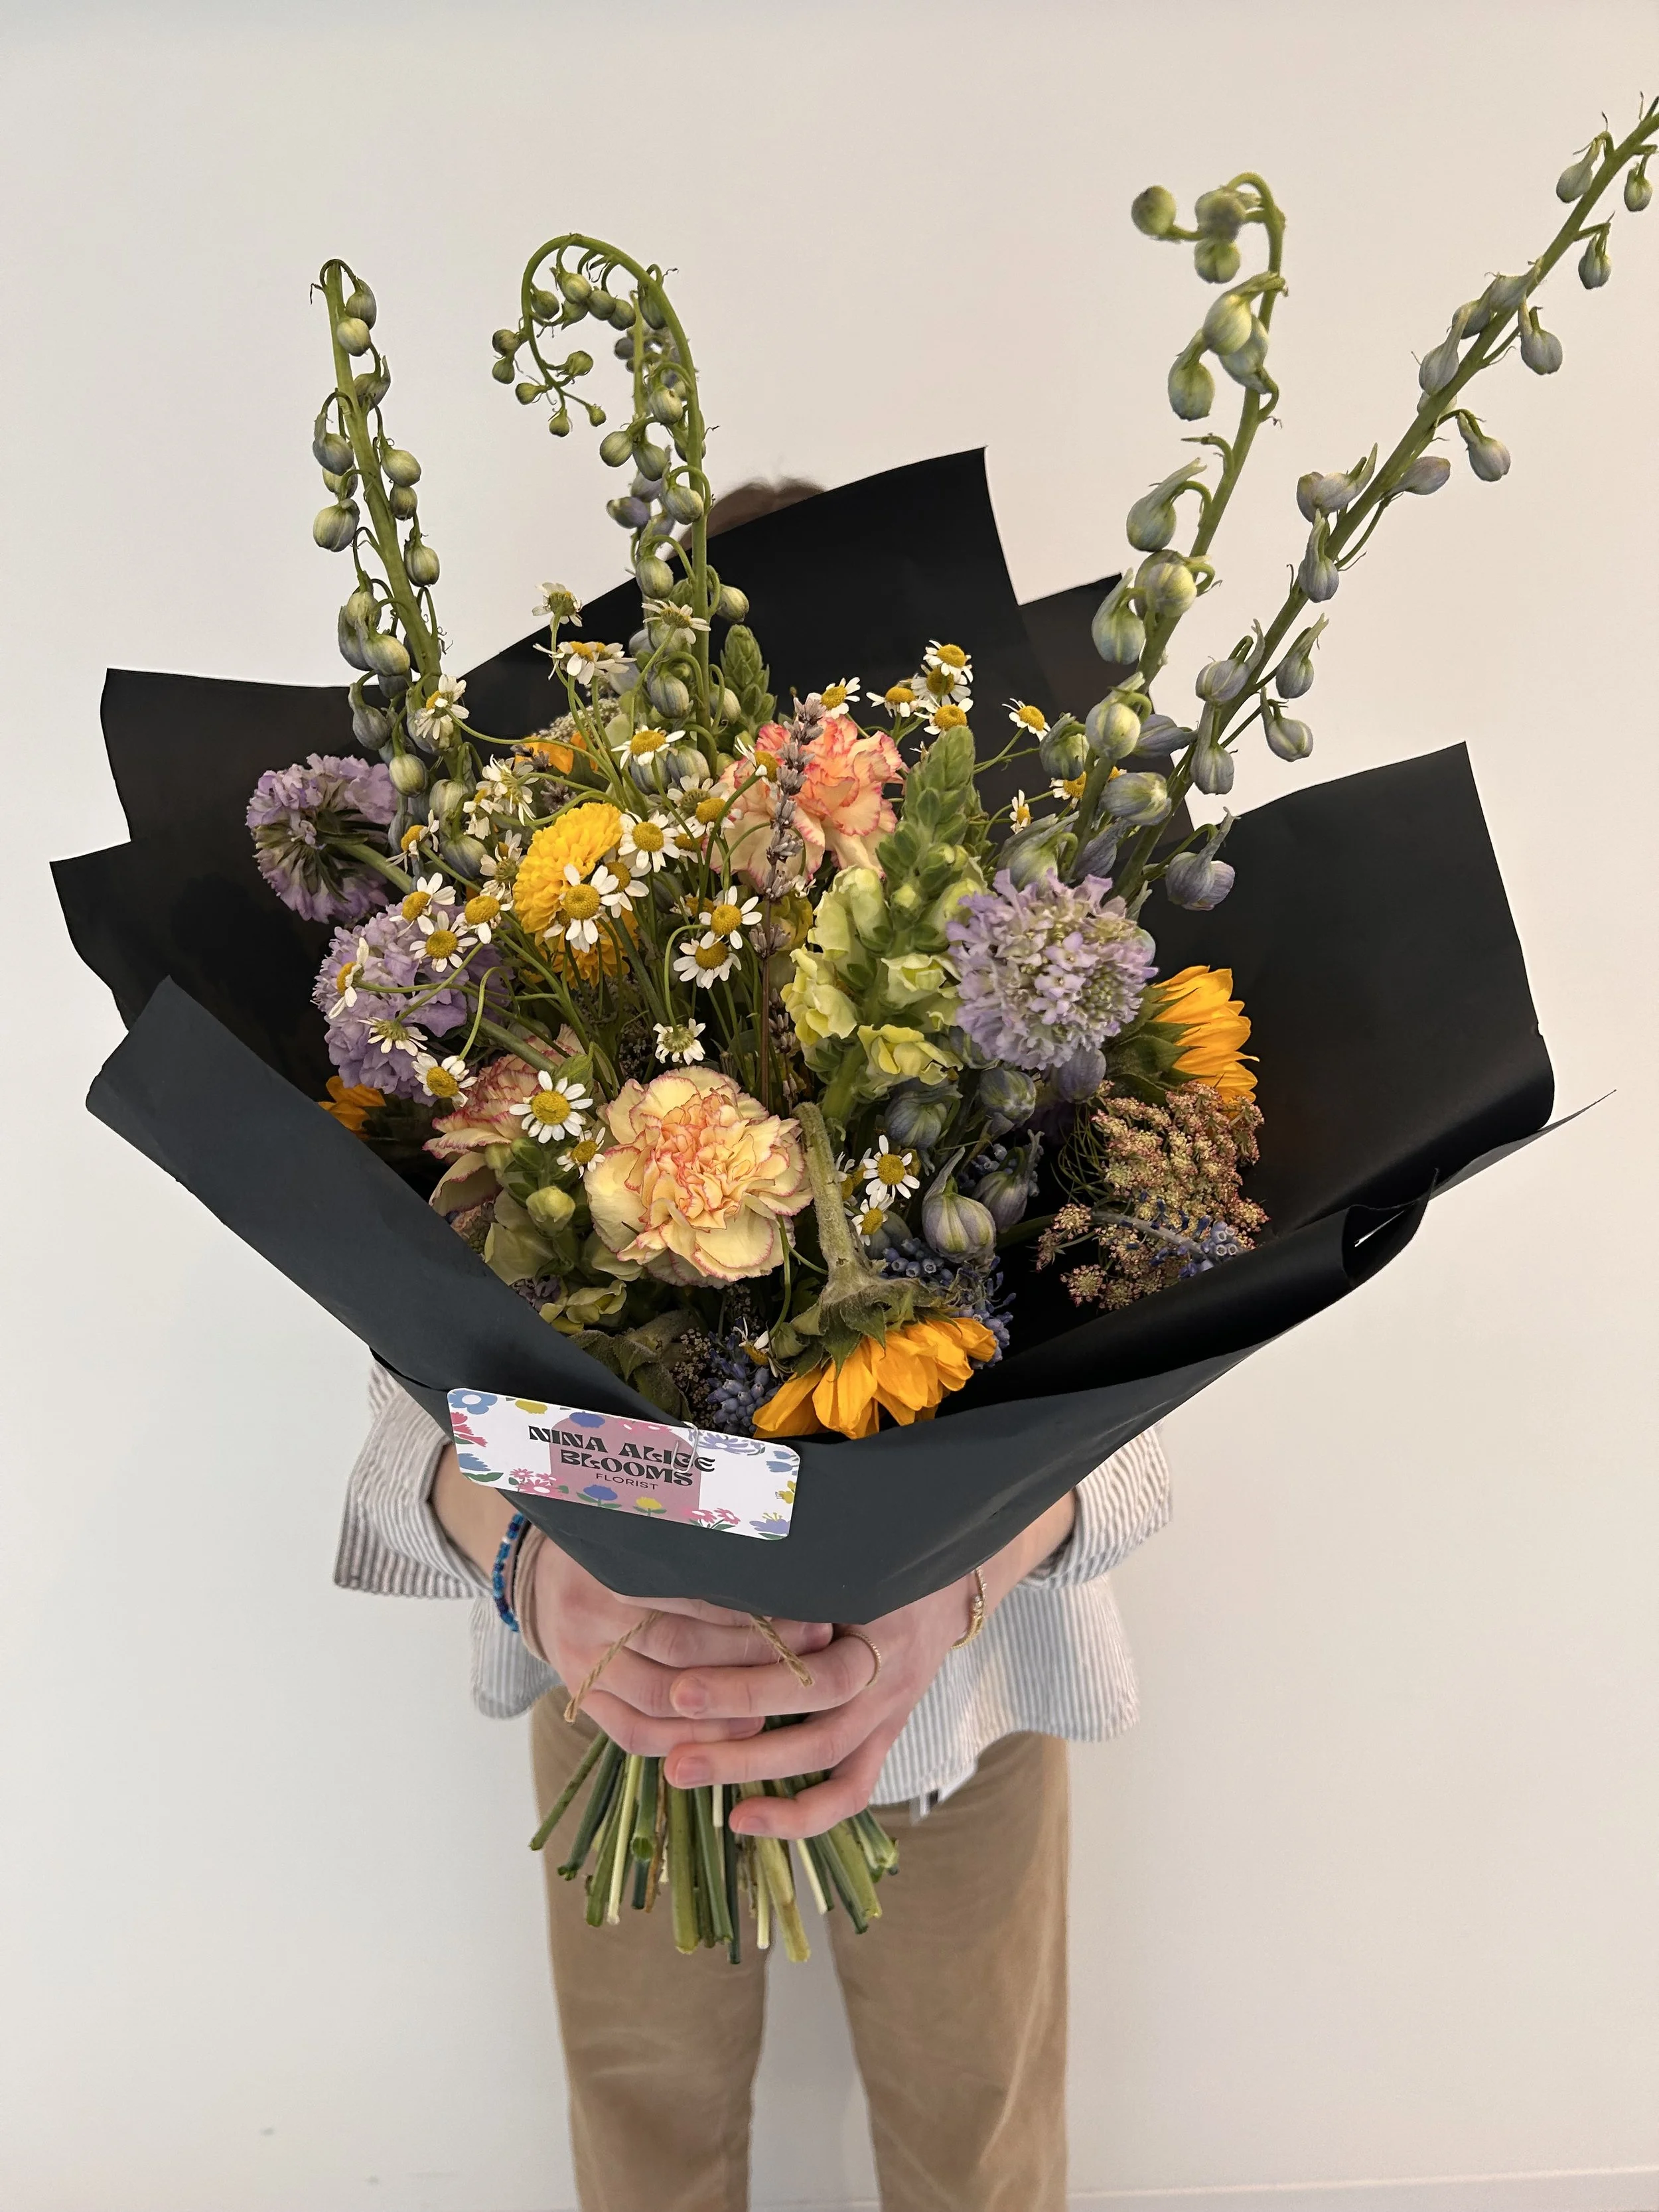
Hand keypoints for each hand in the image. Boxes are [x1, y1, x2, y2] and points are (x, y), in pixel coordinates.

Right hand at [527, 1537, 833, 1757]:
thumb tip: (779, 1568)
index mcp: (610, 1564)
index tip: (806, 1612)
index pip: (693, 1596)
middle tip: (809, 1653)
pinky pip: (633, 1734)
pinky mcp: (580, 1698)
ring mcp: (580, 1662)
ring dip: (725, 1707)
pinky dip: (687, 1739)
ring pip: (661, 1697)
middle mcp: (589, 1614)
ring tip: (779, 1702)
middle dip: (751, 1655)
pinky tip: (734, 1732)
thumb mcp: (647, 1531)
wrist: (543, 1578)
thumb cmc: (615, 1549)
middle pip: (681, 1646)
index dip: (753, 1610)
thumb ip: (697, 1551)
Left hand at [661, 1492, 1076, 1838]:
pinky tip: (744, 1821)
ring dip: (753, 1769)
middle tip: (671, 1739)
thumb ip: (789, 1575)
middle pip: (817, 1716)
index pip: (814, 1667)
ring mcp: (889, 1710)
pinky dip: (802, 1815)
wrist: (949, 1586)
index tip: (680, 1687)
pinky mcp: (884, 1737)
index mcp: (877, 1621)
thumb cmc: (880, 1559)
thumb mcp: (843, 1556)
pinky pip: (851, 1790)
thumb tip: (704, 1578)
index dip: (748, 1684)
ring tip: (681, 1773)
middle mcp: (887, 1673)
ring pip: (828, 1758)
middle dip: (738, 1728)